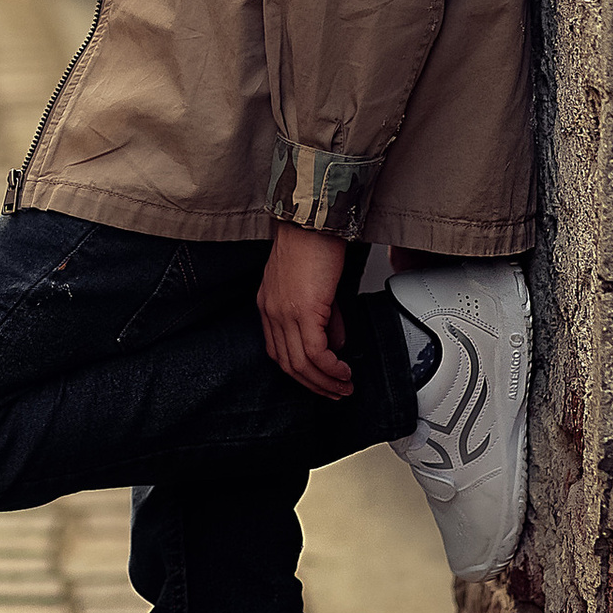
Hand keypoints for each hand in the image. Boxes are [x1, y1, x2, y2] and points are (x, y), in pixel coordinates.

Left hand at [259, 223, 354, 399]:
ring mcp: (285, 312)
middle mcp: (272, 311)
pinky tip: (343, 371)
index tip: (319, 380)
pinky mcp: (304, 310)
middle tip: (334, 392)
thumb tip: (335, 341)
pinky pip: (316, 352)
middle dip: (313, 384)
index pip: (278, 351)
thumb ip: (322, 315)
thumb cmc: (311, 240)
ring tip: (343, 387)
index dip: (300, 372)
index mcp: (269, 304)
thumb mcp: (312, 284)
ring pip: (301, 363)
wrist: (311, 219)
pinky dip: (331, 368)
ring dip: (325, 381)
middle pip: (287, 364)